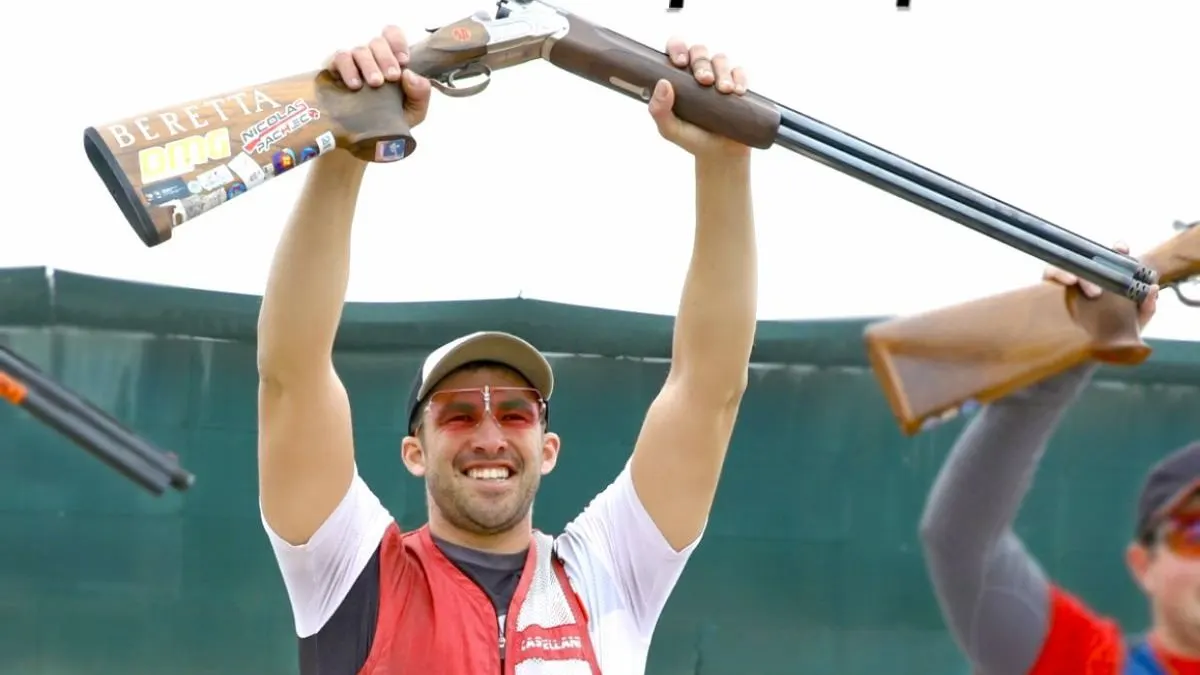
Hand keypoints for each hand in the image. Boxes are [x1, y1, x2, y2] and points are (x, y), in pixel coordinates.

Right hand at [325, 26, 431, 129]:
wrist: (368, 140)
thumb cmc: (393, 120)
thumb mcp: (414, 110)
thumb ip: (420, 93)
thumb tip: (409, 74)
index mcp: (391, 60)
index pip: (392, 35)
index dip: (398, 42)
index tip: (403, 61)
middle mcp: (372, 57)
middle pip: (378, 43)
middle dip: (386, 58)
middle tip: (391, 77)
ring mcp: (353, 62)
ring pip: (360, 51)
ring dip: (369, 65)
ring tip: (375, 83)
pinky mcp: (336, 70)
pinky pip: (340, 59)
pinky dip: (348, 69)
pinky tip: (355, 85)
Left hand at [648, 39, 749, 158]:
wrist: (718, 154)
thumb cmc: (690, 138)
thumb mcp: (669, 129)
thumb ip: (659, 110)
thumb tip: (663, 83)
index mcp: (678, 76)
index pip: (676, 48)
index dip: (677, 47)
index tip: (680, 62)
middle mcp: (698, 71)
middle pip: (699, 51)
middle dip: (701, 63)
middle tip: (704, 81)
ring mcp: (719, 76)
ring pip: (721, 59)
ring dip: (722, 71)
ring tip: (724, 90)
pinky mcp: (737, 85)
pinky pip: (740, 72)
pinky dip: (740, 78)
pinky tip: (738, 91)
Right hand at [1042, 241, 1158, 327]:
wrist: (1086, 356)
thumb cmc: (1112, 336)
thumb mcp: (1134, 323)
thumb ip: (1146, 307)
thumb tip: (1152, 289)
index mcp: (1108, 281)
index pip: (1112, 259)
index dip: (1118, 251)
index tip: (1122, 248)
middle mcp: (1088, 278)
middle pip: (1089, 261)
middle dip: (1096, 267)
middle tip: (1100, 291)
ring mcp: (1069, 284)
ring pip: (1069, 265)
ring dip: (1077, 274)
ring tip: (1086, 289)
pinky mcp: (1050, 290)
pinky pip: (1050, 274)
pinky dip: (1057, 274)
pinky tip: (1068, 282)